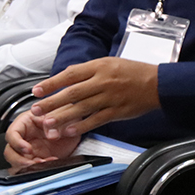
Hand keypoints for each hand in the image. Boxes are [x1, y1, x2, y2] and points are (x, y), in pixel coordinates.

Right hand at [3, 108, 78, 169]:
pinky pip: (31, 168)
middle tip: (32, 162)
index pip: (12, 134)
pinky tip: (50, 162)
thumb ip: (55, 123)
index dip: (17, 143)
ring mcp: (29, 150)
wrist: (75, 129)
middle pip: (10, 151)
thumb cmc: (64, 116)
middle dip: (18, 159)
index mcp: (25, 123)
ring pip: (17, 162)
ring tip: (43, 162)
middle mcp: (24, 137)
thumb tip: (51, 134)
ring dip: (28, 166)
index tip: (28, 149)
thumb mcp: (63, 113)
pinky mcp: (37, 159)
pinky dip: (38, 168)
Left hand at [28, 57, 161, 139]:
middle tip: (35, 111)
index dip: (51, 83)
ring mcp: (110, 97)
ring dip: (62, 117)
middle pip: (72, 93)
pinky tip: (69, 131)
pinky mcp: (118, 111)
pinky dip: (82, 126)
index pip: (70, 75)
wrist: (159, 83)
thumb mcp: (110, 63)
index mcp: (99, 67)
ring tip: (47, 124)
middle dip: (51, 103)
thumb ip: (89, 71)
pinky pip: (96, 120)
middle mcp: (103, 81)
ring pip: (82, 108)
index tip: (36, 91)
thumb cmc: (134, 72)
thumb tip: (67, 79)